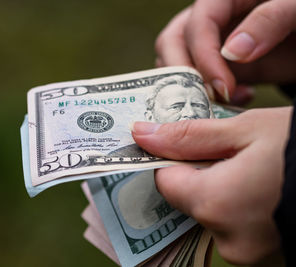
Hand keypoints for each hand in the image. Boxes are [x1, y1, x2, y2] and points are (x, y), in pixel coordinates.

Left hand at [131, 107, 291, 263]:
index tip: (181, 142)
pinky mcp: (267, 258)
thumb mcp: (245, 130)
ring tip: (250, 166)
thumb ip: (187, 136)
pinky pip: (237, 227)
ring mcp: (249, 255)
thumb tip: (140, 134)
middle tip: (224, 149)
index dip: (171, 159)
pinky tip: (262, 186)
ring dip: (221, 188)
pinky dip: (240, 206)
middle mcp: (227, 240)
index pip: (165, 182)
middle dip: (199, 172)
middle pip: (189, 199)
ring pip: (213, 213)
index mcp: (215, 205)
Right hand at [155, 0, 295, 103]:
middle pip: (171, 43)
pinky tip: (238, 98)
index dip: (203, 57)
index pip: (197, 25)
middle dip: (183, 75)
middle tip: (209, 99)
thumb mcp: (295, 7)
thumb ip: (269, 20)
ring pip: (176, 64)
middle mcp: (210, 20)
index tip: (223, 86)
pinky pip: (195, 81)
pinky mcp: (218, 65)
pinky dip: (207, 97)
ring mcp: (210, 43)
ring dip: (192, 88)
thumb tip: (232, 52)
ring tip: (227, 99)